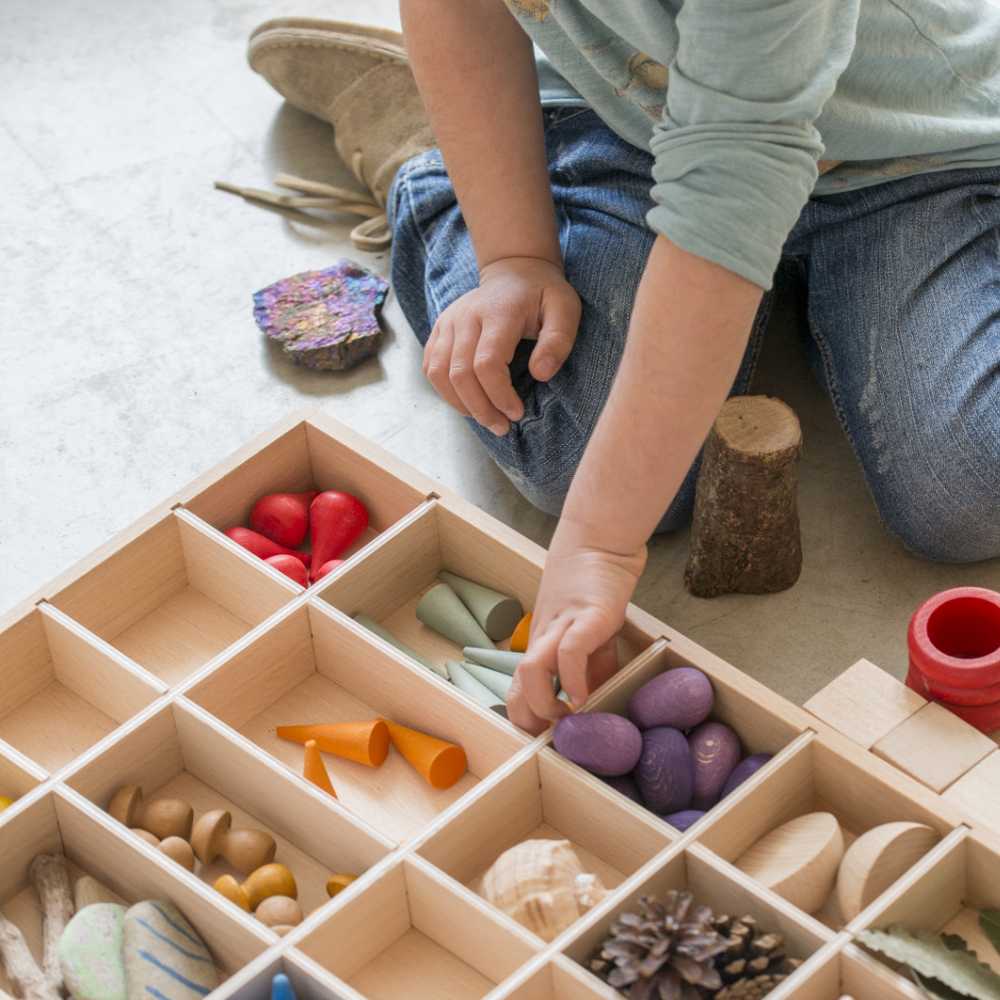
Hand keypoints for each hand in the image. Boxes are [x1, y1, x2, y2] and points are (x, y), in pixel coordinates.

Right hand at [422, 256, 580, 434]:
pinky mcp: (438, 330)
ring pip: (438, 374)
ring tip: (485, 419)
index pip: (486, 363)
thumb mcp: (565, 310)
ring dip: (460, 404)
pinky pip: (430, 367)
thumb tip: (540, 375)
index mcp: (498, 312)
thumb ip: (557, 341)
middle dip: (480, 408)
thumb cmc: (543, 294)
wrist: (514, 271)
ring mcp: (448, 322)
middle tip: (502, 427)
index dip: (499, 395)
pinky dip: (445, 391)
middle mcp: (465, 316)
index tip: (516, 413)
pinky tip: (468, 402)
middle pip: (459, 374)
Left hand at [507, 521, 646, 733]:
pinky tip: (586, 693)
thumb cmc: (590, 590)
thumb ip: (590, 667)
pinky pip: (569, 652)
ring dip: (545, 703)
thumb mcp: (589, 636)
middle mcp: (544, 640)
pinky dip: (574, 679)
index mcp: (541, 647)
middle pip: (516, 689)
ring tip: (569, 715)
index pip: (516, 693)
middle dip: (531, 721)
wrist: (598, 543)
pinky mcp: (587, 616)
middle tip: (556, 734)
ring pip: (531, 671)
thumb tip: (591, 701)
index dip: (526, 721)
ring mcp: (562, 627)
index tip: (547, 737)